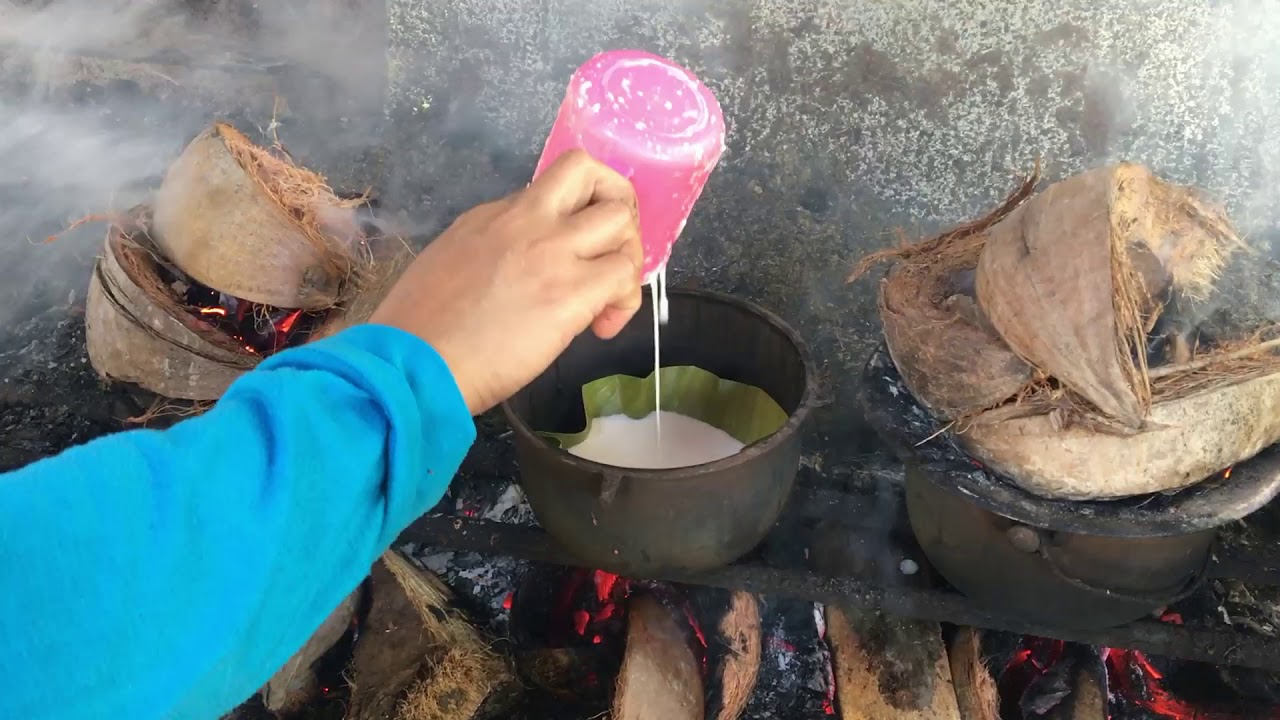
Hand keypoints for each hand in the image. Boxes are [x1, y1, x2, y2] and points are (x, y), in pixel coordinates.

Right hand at [370, 150, 643, 414]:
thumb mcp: (450, 266)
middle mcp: (524, 220)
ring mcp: (550, 251)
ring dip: (627, 254)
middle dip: (616, 207)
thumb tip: (524, 273)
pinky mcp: (570, 292)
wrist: (409, 365)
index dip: (573, 219)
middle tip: (609, 255)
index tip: (569, 255)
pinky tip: (601, 328)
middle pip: (590, 171)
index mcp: (491, 216)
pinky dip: (625, 300)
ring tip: (610, 298)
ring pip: (620, 216)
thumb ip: (492, 256)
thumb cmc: (418, 334)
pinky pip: (624, 274)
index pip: (552, 190)